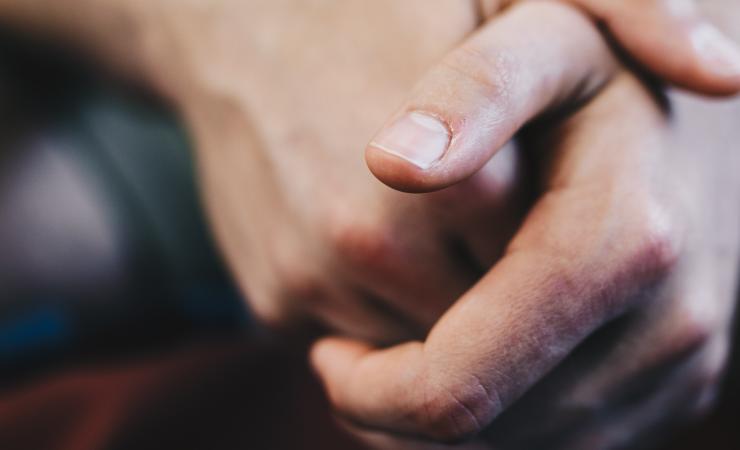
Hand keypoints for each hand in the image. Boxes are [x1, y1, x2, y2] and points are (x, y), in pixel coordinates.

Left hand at [310, 3, 739, 448]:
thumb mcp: (541, 42)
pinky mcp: (672, 390)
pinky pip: (560, 446)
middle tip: (347, 362)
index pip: (462, 381)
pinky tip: (455, 371)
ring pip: (521, 448)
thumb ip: (474, 92)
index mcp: (624, 245)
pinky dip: (491, 429)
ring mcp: (678, 368)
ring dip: (437, 427)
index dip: (372, 390)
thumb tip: (388, 162)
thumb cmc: (598, 76)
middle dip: (396, 411)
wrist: (690, 125)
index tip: (325, 354)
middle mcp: (669, 325)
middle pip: (489, 432)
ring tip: (392, 366)